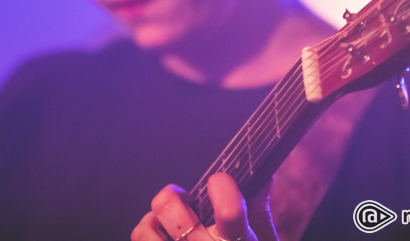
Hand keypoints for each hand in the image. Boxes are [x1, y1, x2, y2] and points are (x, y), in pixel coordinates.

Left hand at [131, 172, 277, 240]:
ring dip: (154, 218)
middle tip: (184, 202)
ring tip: (166, 221)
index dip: (221, 185)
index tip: (219, 182)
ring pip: (146, 228)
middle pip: (171, 208)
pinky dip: (148, 234)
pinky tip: (162, 238)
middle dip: (174, 197)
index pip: (229, 210)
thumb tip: (263, 175)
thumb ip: (260, 212)